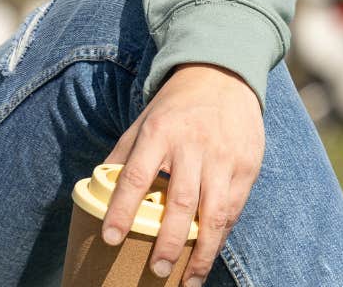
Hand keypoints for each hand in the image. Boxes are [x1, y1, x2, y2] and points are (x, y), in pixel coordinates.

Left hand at [101, 63, 262, 286]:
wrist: (222, 76)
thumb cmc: (175, 107)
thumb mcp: (143, 121)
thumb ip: (123, 154)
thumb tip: (96, 187)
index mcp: (158, 134)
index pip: (135, 177)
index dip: (121, 210)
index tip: (110, 238)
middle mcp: (192, 147)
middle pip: (180, 203)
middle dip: (167, 242)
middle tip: (155, 270)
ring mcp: (222, 159)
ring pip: (212, 214)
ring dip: (200, 252)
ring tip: (186, 279)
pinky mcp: (246, 168)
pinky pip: (233, 210)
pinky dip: (221, 237)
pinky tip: (208, 256)